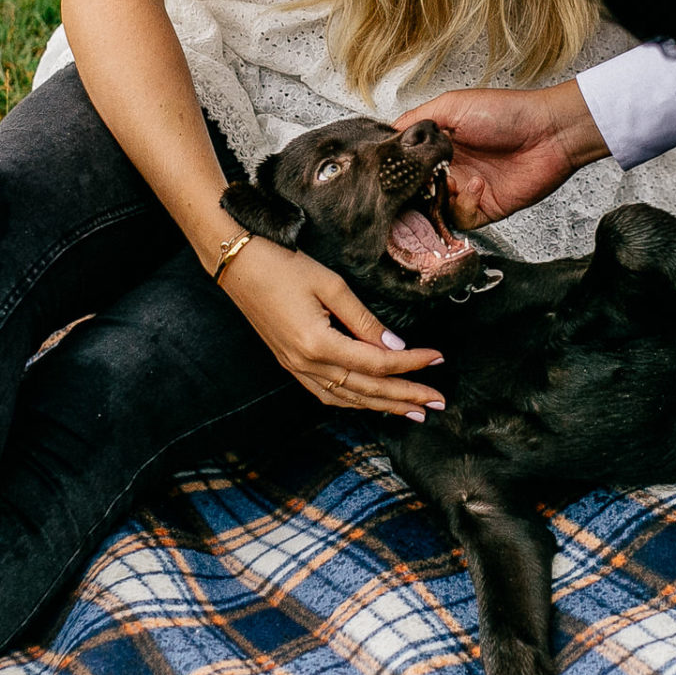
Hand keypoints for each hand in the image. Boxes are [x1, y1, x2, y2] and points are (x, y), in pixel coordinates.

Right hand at [219, 236, 445, 417]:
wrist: (236, 263)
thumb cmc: (282, 265)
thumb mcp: (331, 285)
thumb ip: (364, 320)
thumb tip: (395, 347)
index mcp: (318, 344)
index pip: (377, 363)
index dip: (412, 364)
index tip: (438, 359)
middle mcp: (305, 363)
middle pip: (366, 389)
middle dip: (405, 397)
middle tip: (437, 403)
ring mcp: (294, 367)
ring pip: (346, 398)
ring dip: (381, 406)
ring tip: (412, 411)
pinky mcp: (289, 363)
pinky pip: (325, 394)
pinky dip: (352, 402)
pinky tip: (370, 403)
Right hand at [396, 79, 607, 228]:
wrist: (550, 131)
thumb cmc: (507, 112)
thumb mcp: (453, 105)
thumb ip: (417, 119)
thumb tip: (386, 132)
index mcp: (440, 145)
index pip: (407, 165)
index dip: (397, 170)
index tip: (390, 171)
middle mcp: (450, 169)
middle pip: (416, 192)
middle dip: (412, 192)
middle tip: (414, 183)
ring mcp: (466, 190)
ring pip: (434, 210)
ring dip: (437, 199)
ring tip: (449, 180)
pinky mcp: (485, 208)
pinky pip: (461, 219)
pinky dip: (464, 204)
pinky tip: (477, 183)